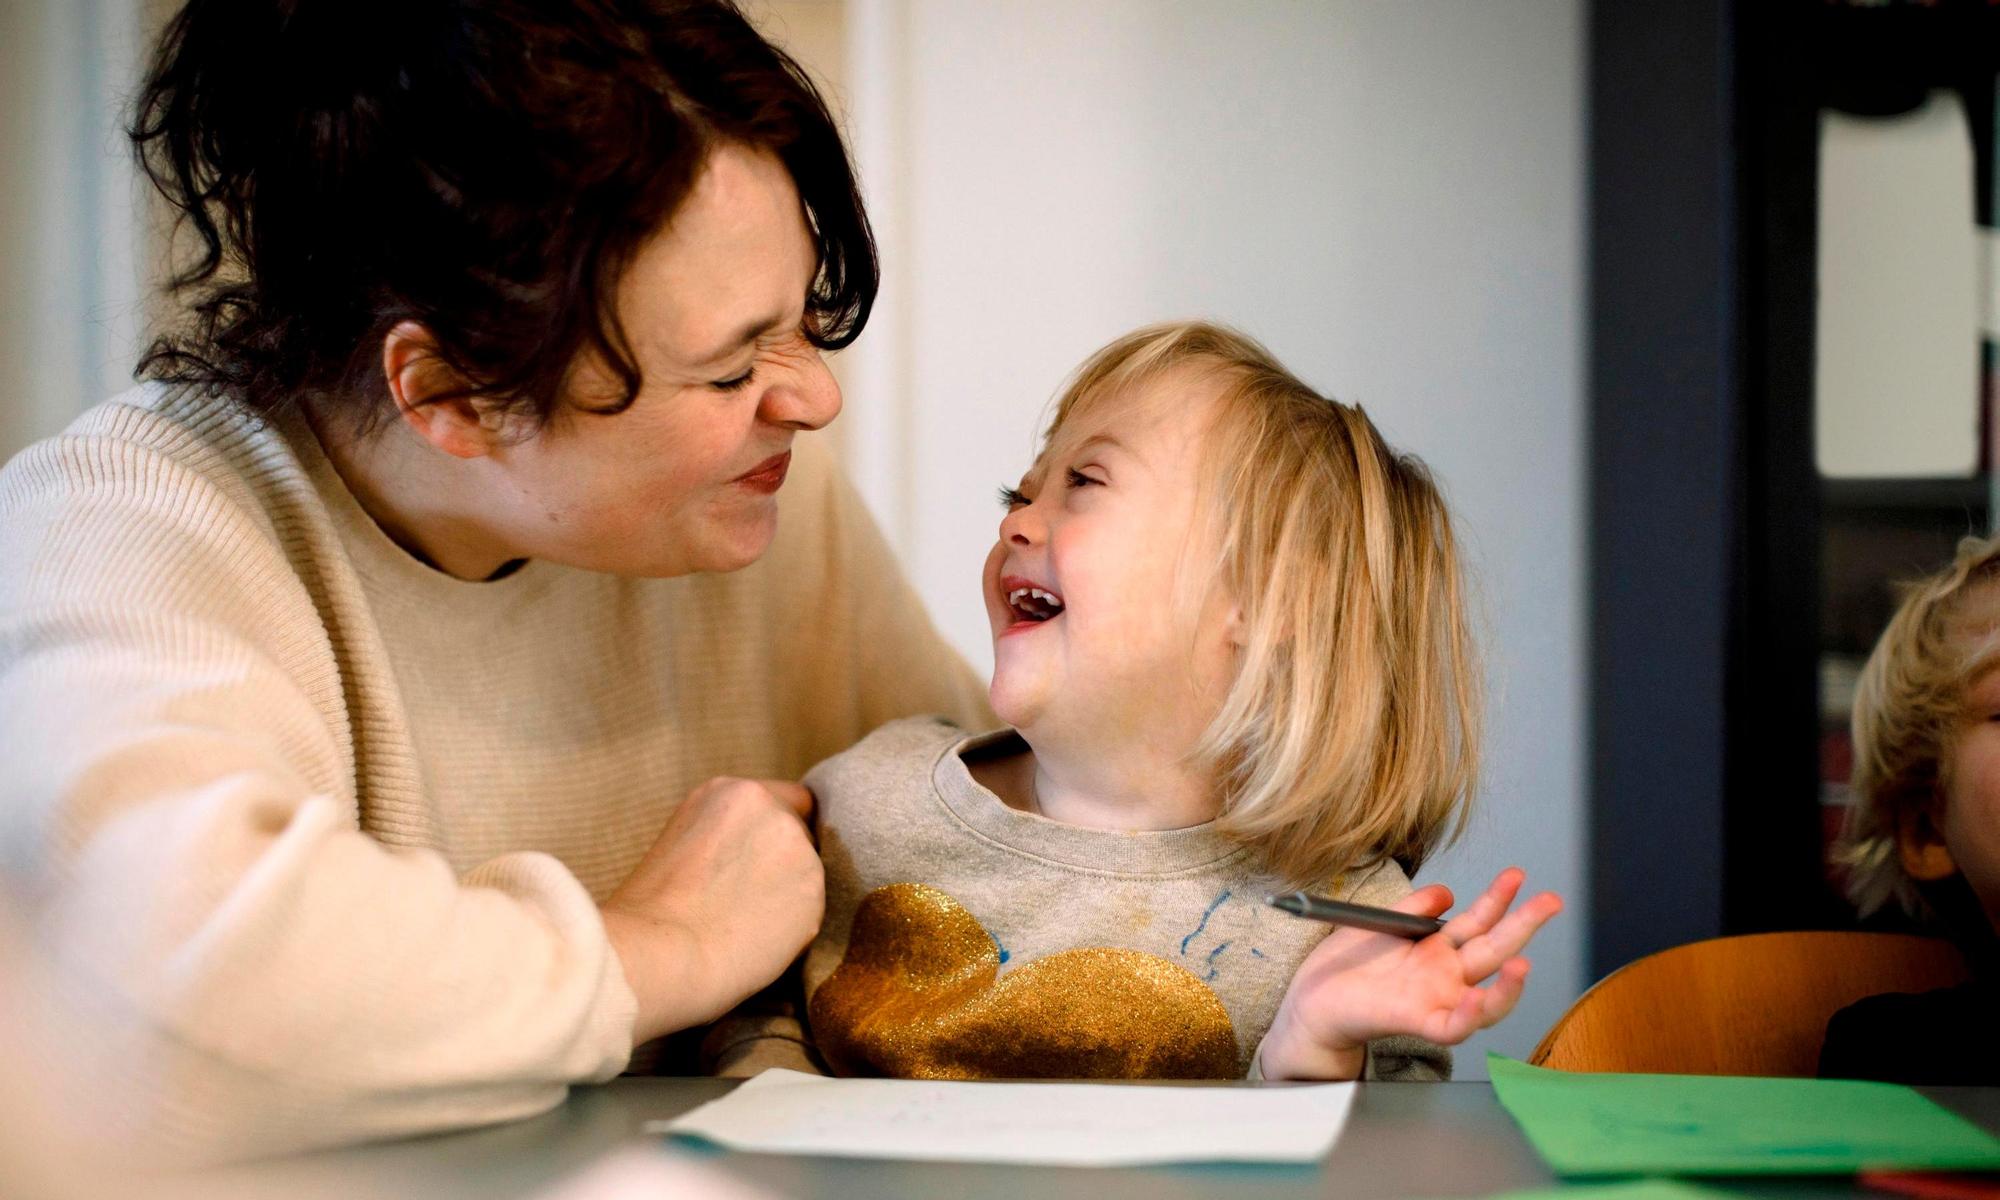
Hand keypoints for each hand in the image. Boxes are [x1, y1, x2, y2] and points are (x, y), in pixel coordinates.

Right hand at [599, 777, 824, 1043]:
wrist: (658, 954)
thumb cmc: (652, 916)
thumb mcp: (683, 845)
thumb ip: (728, 837)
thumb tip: (757, 856)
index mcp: (728, 792)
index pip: (789, 800)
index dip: (778, 834)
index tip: (763, 862)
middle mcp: (768, 807)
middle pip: (801, 835)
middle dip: (784, 866)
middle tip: (746, 906)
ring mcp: (795, 844)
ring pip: (808, 874)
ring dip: (790, 899)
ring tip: (743, 928)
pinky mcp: (813, 887)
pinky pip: (811, 911)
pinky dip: (794, 930)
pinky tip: (756, 942)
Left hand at [1258, 867, 1561, 1079]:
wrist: (1311, 999)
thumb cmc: (1345, 965)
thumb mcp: (1382, 923)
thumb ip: (1415, 908)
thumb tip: (1449, 892)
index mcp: (1437, 950)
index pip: (1479, 922)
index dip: (1499, 899)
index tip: (1517, 874)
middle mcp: (1444, 976)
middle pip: (1494, 950)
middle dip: (1525, 926)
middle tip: (1552, 901)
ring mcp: (1435, 1000)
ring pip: (1487, 999)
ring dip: (1509, 985)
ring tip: (1523, 962)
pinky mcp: (1416, 1021)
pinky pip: (1452, 1026)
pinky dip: (1469, 1016)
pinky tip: (1477, 997)